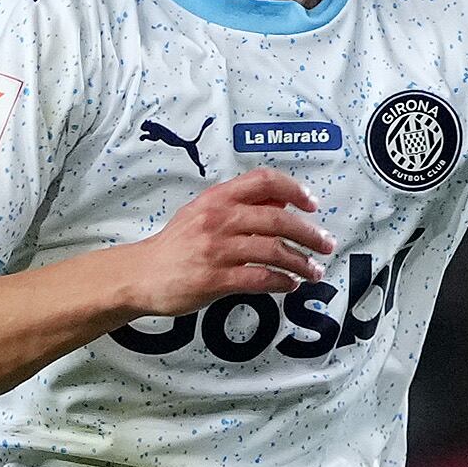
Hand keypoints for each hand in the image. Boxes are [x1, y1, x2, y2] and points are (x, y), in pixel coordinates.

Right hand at [123, 170, 335, 313]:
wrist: (142, 274)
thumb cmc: (176, 245)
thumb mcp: (204, 213)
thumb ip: (241, 206)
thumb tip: (282, 203)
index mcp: (217, 198)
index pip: (264, 181)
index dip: (294, 190)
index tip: (311, 205)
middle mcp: (218, 219)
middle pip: (278, 219)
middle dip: (309, 233)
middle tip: (325, 244)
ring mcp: (216, 249)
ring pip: (273, 251)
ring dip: (301, 262)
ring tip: (313, 271)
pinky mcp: (215, 278)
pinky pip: (260, 278)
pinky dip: (281, 282)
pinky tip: (289, 284)